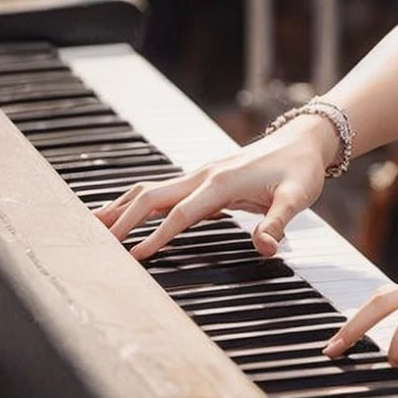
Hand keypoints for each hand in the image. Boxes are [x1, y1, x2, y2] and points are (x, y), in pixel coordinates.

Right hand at [95, 113, 334, 259]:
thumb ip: (278, 222)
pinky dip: (137, 202)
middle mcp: (205, 176)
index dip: (157, 237)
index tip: (133, 258)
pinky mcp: (203, 178)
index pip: (181, 214)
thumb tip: (265, 247)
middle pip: (152, 197)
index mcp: (222, 183)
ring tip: (91, 226)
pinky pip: (162, 191)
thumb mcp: (297, 197)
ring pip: (151, 190)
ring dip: (122, 207)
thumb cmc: (301, 169)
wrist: (306, 139)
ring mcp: (201, 175)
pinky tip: (123, 214)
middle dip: (122, 219)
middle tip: (93, 244)